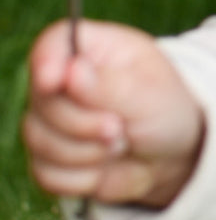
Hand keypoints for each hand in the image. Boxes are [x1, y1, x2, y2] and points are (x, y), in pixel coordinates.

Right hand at [23, 19, 204, 208]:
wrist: (174, 157)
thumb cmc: (166, 112)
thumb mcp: (149, 94)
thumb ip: (110, 85)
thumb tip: (71, 71)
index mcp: (96, 50)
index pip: (55, 41)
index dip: (47, 60)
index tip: (53, 82)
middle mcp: (65, 80)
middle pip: (42, 98)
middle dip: (83, 123)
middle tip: (119, 128)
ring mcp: (53, 119)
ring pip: (38, 139)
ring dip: (85, 153)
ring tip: (121, 144)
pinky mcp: (50, 157)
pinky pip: (45, 173)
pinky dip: (80, 178)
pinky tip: (106, 168)